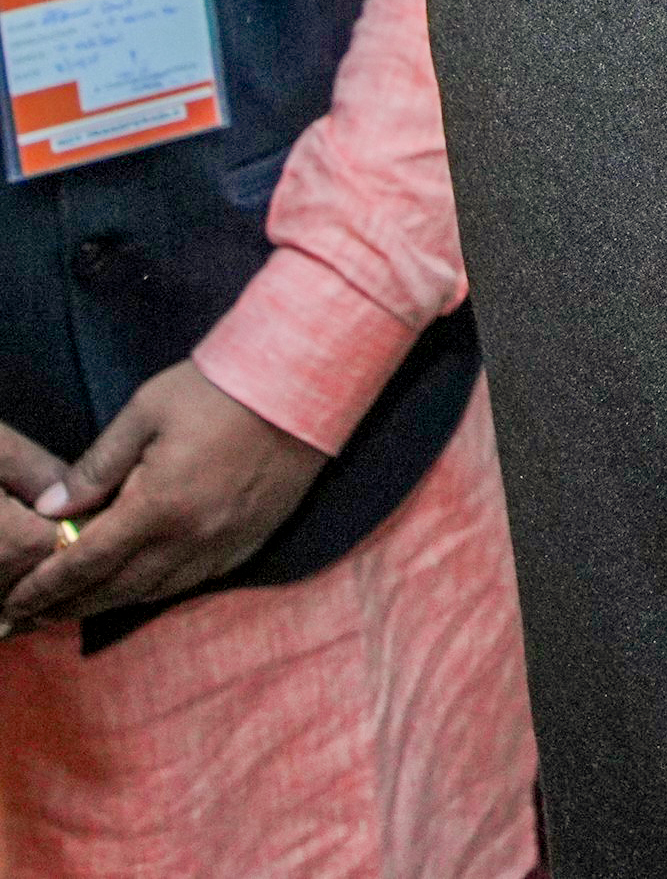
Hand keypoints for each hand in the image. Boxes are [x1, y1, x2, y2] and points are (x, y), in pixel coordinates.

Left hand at [0, 363, 325, 630]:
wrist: (305, 380)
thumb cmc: (219, 387)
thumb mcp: (146, 411)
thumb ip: (97, 465)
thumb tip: (50, 507)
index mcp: (157, 506)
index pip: (84, 563)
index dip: (44, 587)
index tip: (12, 603)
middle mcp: (190, 537)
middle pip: (116, 589)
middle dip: (68, 606)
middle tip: (31, 617)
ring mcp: (226, 542)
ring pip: (155, 592)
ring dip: (111, 603)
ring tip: (80, 606)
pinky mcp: (253, 538)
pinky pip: (197, 580)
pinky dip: (160, 589)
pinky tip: (144, 585)